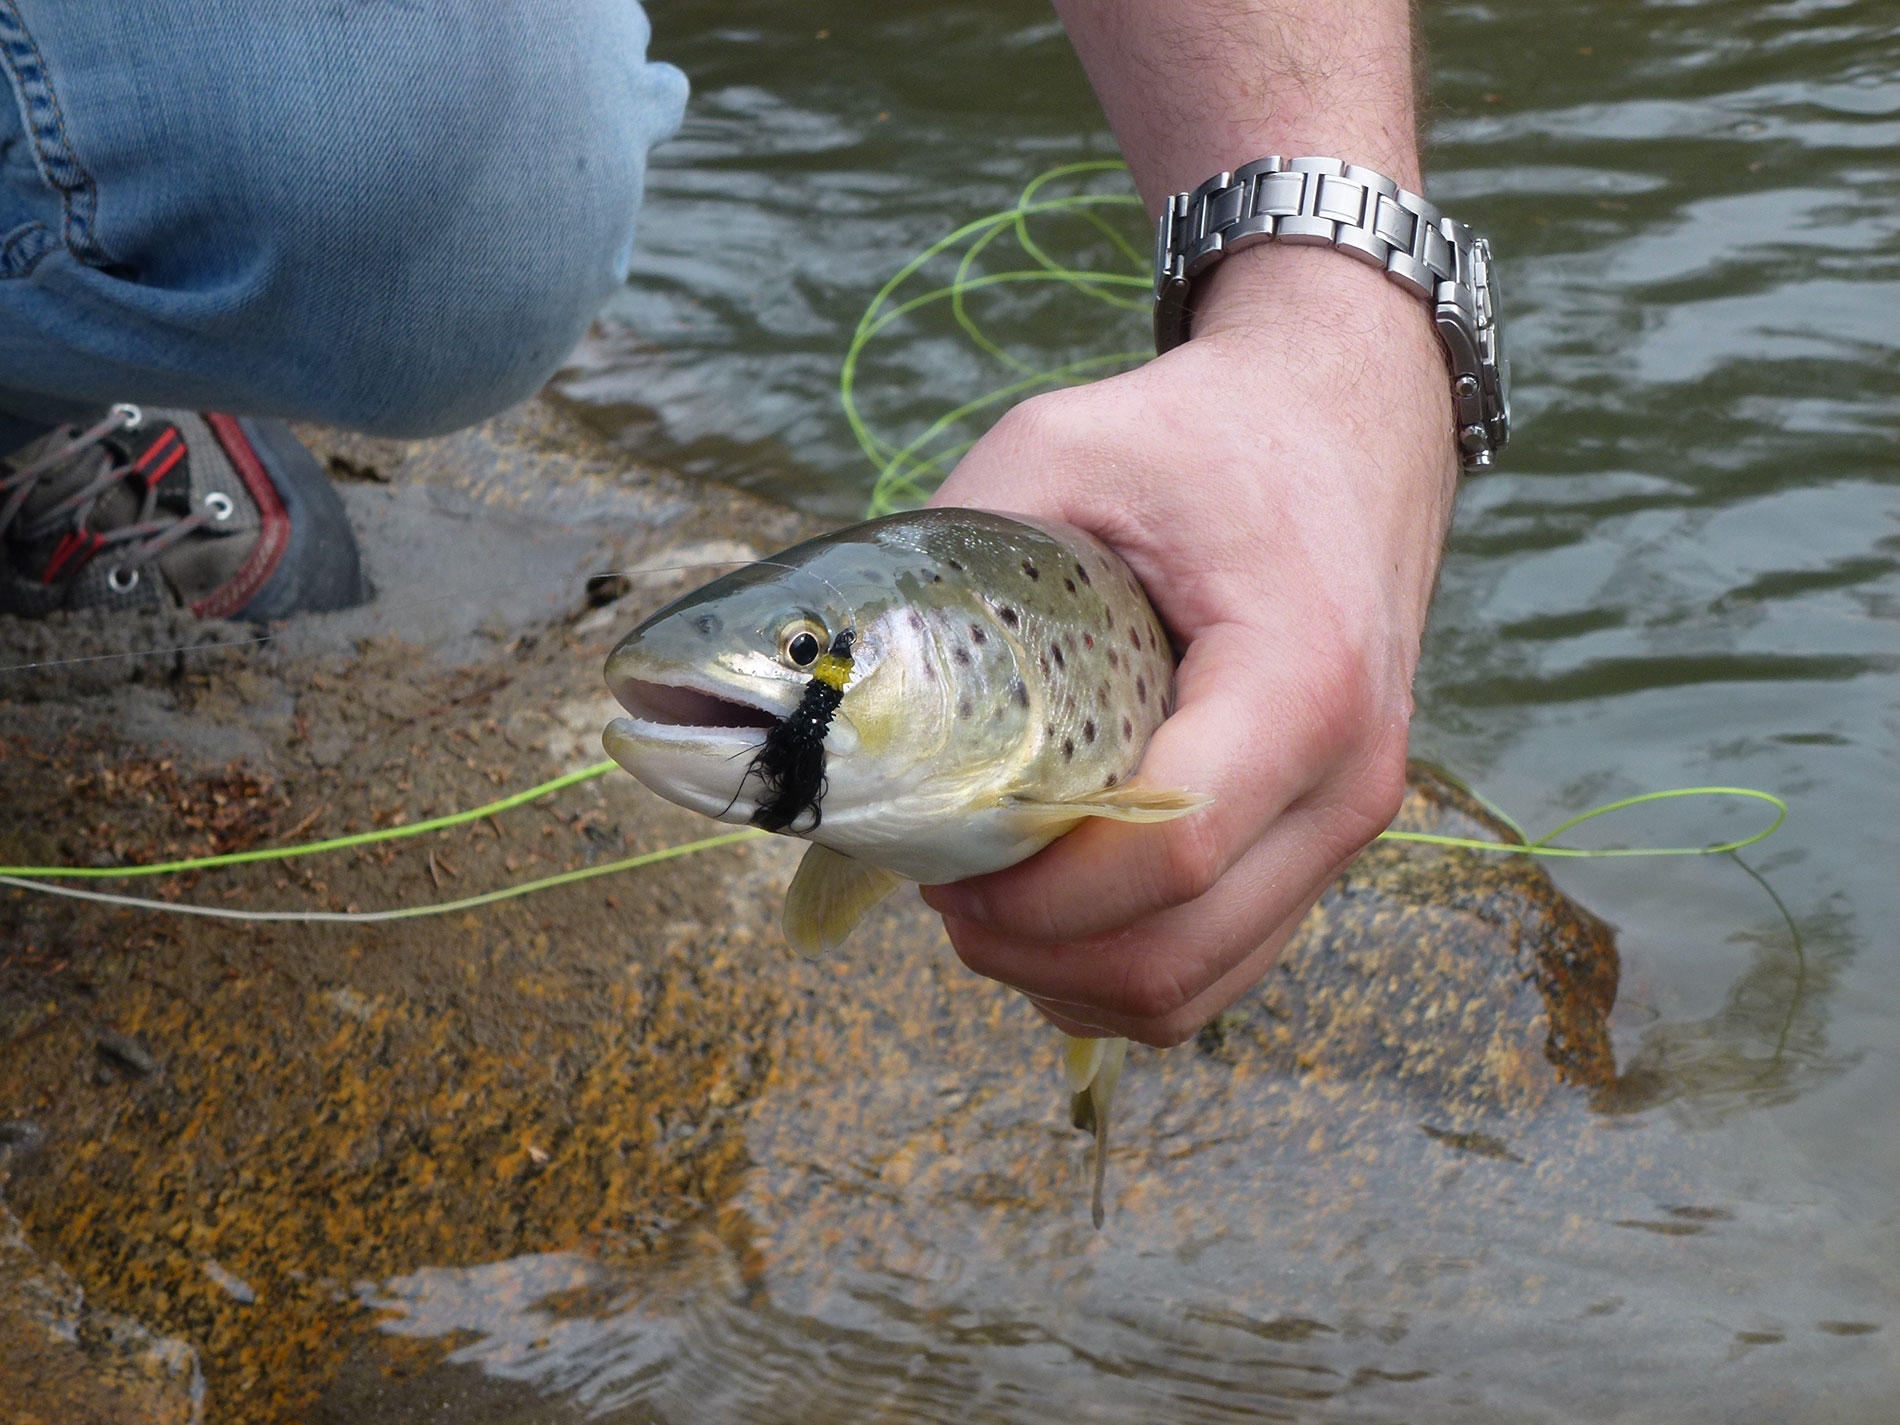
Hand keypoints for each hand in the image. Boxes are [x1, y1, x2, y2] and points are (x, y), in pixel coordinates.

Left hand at [920, 244, 1458, 1046]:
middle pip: (1174, 954)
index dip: (1035, 896)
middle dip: (1030, 949)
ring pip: (1196, 987)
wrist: (1351, 425)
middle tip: (943, 889)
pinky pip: (1223, 965)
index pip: (1168, 852)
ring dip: (1070, 973)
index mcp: (1299, 677)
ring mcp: (1349, 822)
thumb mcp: (1064, 445)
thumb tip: (831, 663)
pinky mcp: (1326, 842)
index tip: (940, 867)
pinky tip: (1057, 906)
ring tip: (989, 898)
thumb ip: (950, 546)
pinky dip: (1126, 968)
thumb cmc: (1209, 436)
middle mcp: (1346, 775)